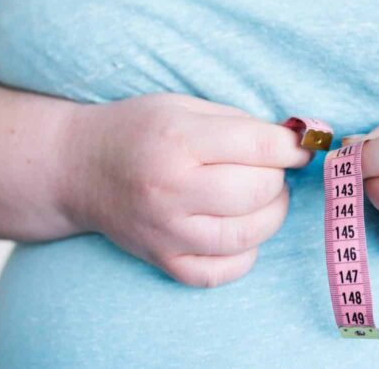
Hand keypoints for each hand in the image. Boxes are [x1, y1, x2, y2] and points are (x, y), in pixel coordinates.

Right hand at [60, 92, 313, 287]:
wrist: (77, 168)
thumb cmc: (137, 129)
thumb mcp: (184, 106)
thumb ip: (241, 122)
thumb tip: (299, 140)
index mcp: (179, 140)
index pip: (260, 146)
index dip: (292, 146)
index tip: (301, 145)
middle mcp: (171, 189)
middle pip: (258, 191)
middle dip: (278, 177)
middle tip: (269, 167)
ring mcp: (166, 231)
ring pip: (247, 235)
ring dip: (269, 214)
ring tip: (260, 196)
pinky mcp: (163, 260)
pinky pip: (222, 271)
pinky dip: (244, 253)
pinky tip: (239, 230)